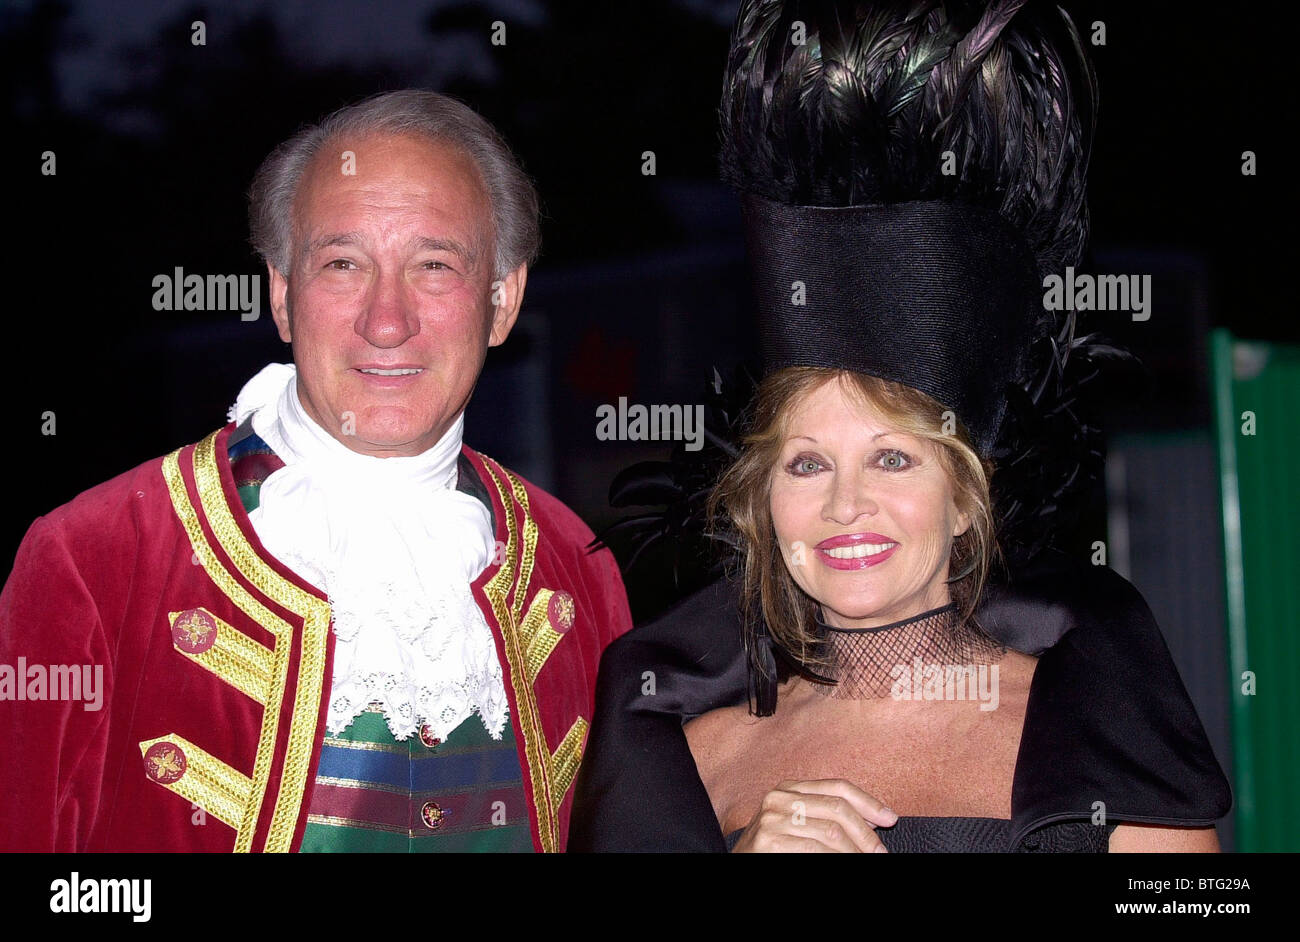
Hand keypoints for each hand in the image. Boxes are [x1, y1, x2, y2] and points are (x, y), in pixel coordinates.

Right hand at [730, 779, 898, 852]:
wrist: (741, 863)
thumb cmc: (775, 849)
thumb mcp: (799, 824)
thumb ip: (827, 815)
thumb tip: (872, 819)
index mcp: (789, 788)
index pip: (837, 786)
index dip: (867, 801)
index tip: (890, 818)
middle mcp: (779, 797)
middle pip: (837, 807)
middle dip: (865, 832)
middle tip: (880, 851)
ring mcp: (771, 818)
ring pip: (830, 832)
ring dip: (855, 850)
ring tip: (866, 860)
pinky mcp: (769, 841)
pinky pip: (815, 848)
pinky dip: (837, 858)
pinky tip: (844, 862)